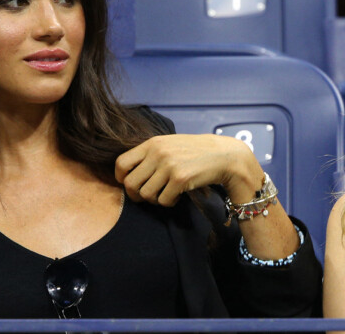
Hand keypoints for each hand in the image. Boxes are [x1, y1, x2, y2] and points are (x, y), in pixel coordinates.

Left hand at [114, 134, 263, 205]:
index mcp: (153, 143)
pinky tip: (177, 195)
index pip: (121, 163)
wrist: (224, 155)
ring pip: (145, 195)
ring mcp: (168, 165)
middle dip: (138, 194)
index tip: (132, 184)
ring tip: (166, 193)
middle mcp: (158, 152)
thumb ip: (151, 154)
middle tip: (150, 195)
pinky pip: (163, 201)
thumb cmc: (196, 152)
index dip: (122, 178)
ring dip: (155, 200)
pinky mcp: (180, 179)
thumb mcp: (170, 145)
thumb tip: (127, 173)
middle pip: (130, 183)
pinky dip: (169, 203)